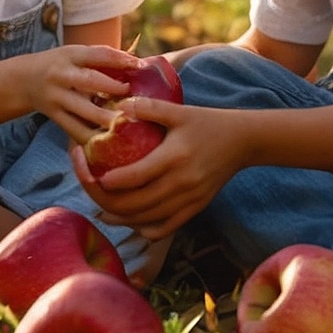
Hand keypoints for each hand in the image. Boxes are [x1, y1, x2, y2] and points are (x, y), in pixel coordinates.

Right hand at [22, 44, 145, 143]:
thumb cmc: (61, 65)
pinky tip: (107, 143)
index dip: (120, 59)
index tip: (141, 65)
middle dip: (113, 89)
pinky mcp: (54, 117)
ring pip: (83, 110)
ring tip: (126, 124)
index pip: (98, 54)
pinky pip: (74, 130)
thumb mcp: (76, 54)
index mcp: (71, 55)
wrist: (24, 80)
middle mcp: (62, 75)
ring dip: (106, 118)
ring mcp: (57, 97)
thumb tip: (138, 64)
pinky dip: (91, 137)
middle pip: (90, 81)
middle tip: (135, 98)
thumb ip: (101, 59)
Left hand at [69, 97, 248, 239]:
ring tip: (100, 206)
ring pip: (145, 220)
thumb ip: (149, 108)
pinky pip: (163, 228)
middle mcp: (181, 184)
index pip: (135, 177)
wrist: (242, 141)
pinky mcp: (195, 209)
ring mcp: (189, 200)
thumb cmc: (207, 122)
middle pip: (135, 204)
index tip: (92, 174)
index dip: (109, 181)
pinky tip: (129, 218)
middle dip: (105, 200)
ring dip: (119, 217)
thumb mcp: (179, 110)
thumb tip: (117, 105)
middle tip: (89, 188)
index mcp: (175, 157)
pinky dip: (142, 227)